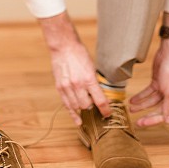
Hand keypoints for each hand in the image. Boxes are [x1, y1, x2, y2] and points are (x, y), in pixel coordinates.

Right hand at [39, 10, 109, 125]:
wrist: (64, 47)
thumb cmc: (80, 54)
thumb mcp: (92, 66)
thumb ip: (95, 81)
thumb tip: (101, 93)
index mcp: (89, 79)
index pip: (99, 100)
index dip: (105, 110)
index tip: (108, 113)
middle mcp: (77, 85)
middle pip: (87, 106)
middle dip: (93, 108)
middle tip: (96, 106)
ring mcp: (67, 88)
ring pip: (76, 107)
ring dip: (83, 109)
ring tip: (88, 109)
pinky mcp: (60, 88)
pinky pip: (66, 105)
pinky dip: (72, 113)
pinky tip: (78, 120)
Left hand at [129, 13, 168, 126]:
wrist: (168, 53)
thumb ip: (168, 107)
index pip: (165, 114)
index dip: (153, 119)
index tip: (142, 123)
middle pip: (158, 109)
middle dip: (147, 114)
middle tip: (136, 121)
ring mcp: (165, 89)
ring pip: (152, 101)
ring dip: (141, 105)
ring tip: (131, 109)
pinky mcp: (158, 82)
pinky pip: (148, 92)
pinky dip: (141, 96)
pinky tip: (133, 100)